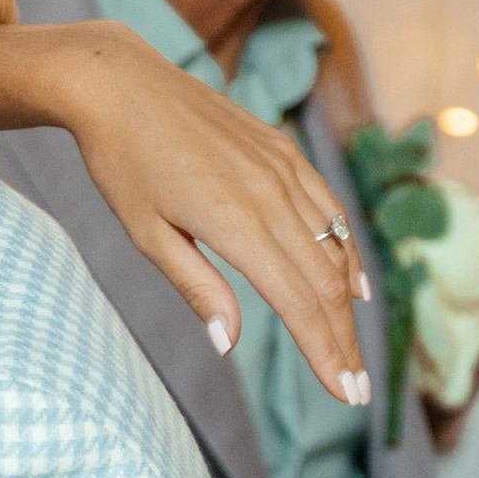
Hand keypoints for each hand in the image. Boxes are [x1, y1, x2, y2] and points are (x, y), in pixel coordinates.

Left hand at [0, 15, 365, 400]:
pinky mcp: (282, 150)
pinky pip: (328, 207)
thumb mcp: (147, 234)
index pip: (299, 303)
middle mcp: (271, 194)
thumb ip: (196, 288)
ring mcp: (282, 168)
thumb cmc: (122, 163)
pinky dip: (345, 250)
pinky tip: (353, 285)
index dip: (325, 353)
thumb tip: (228, 345)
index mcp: (236, 223)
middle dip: (342, 341)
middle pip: (325, 284)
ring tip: (351, 351)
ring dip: (348, 305)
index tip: (345, 395)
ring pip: (333, 247)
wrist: (120, 83)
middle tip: (357, 392)